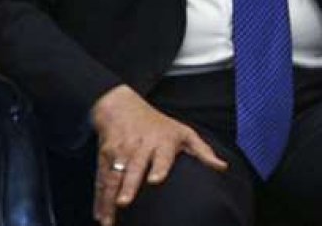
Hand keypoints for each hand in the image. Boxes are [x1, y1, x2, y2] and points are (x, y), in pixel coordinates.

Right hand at [90, 85, 227, 225]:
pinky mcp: (105, 157)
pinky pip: (101, 180)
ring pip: (114, 176)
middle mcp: (140, 146)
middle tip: (124, 202)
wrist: (122, 107)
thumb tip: (222, 167)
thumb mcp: (183, 132)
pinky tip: (100, 216)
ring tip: (109, 219)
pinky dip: (99, 199)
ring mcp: (121, 152)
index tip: (155, 180)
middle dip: (128, 185)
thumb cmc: (158, 125)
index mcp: (162, 142)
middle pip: (134, 167)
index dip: (159, 166)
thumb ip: (203, 151)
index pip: (162, 155)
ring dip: (109, 198)